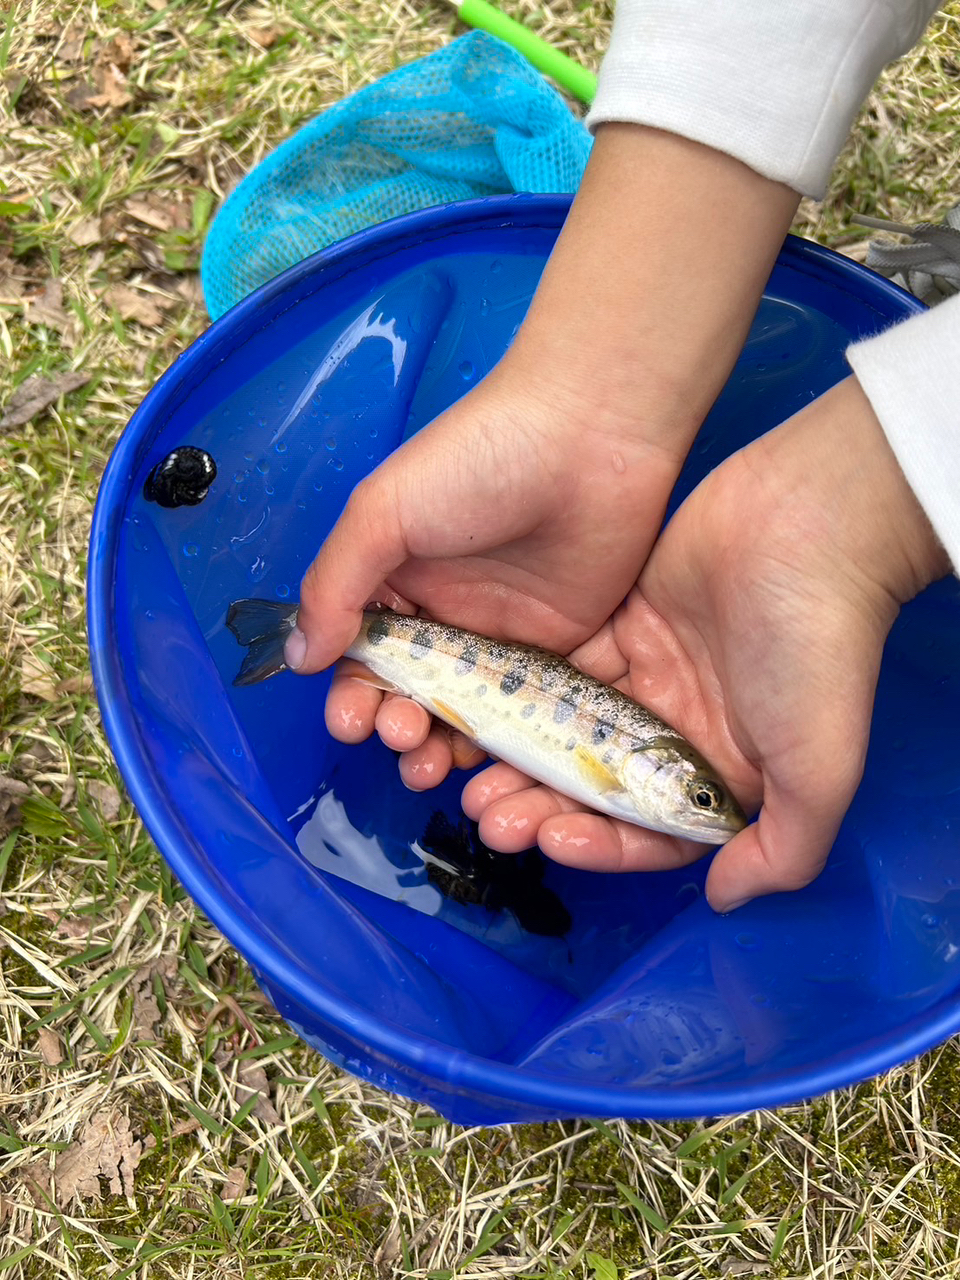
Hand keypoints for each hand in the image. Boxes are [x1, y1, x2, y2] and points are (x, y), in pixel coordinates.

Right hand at [290, 126, 799, 781]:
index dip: (351, 693)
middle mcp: (447, 613)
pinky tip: (480, 765)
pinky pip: (522, 714)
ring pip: (462, 714)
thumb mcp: (384, 511)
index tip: (350, 720)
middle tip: (397, 737)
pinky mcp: (559, 653)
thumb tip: (300, 656)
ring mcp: (503, 638)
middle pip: (409, 693)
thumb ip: (335, 584)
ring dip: (437, 747)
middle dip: (391, 725)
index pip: (361, 653)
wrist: (589, 435)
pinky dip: (497, 746)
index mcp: (397, 577)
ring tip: (429, 765)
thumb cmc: (477, 458)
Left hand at [462, 377, 949, 910]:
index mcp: (722, 775)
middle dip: (542, 810)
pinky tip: (481, 712)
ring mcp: (648, 681)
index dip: (600, 847)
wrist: (808, 526)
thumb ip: (783, 849)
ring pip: (567, 734)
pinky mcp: (621, 629)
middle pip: (596, 788)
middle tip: (490, 818)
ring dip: (521, 760)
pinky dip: (522, 693)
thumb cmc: (820, 652)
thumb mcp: (819, 769)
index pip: (649, 832)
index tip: (552, 842)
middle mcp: (680, 735)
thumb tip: (725, 900)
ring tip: (472, 777)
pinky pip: (560, 672)